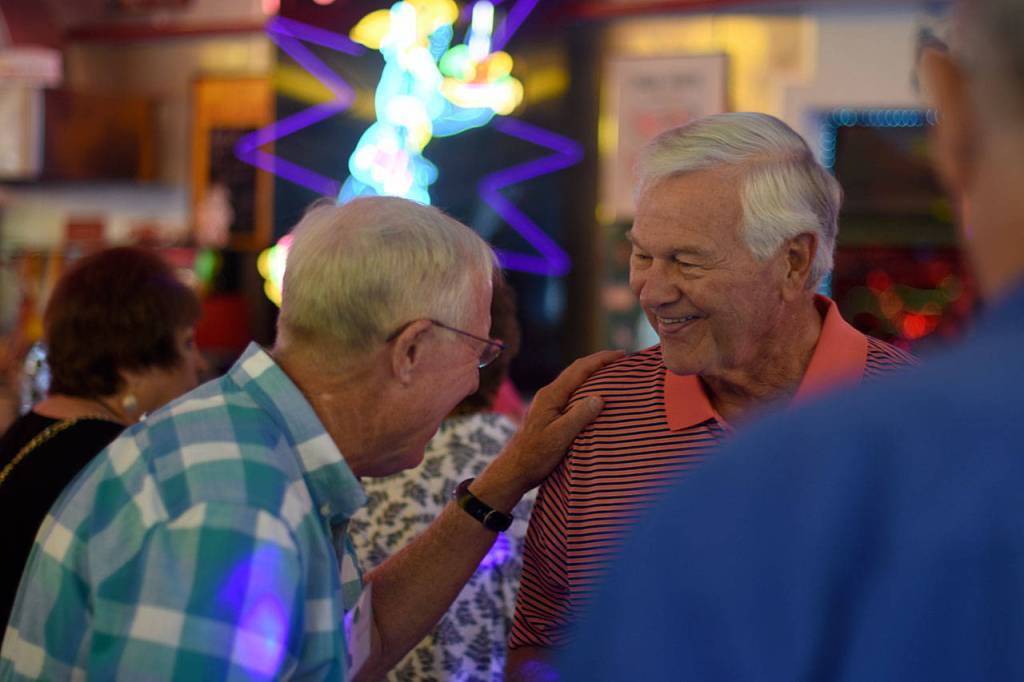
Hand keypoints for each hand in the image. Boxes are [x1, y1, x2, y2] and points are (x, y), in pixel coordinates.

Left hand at [475, 350, 624, 505]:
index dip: (601, 359)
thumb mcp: (559, 437)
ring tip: (611, 375)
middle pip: (576, 371)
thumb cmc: (535, 456)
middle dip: (598, 362)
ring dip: (592, 374)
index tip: (622, 355)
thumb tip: (600, 397)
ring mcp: (547, 404)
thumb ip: (579, 416)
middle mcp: (548, 395)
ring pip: (573, 382)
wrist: (513, 470)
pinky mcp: (548, 414)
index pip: (579, 370)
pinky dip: (585, 388)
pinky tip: (593, 397)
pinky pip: (571, 393)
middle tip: (621, 360)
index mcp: (551, 395)